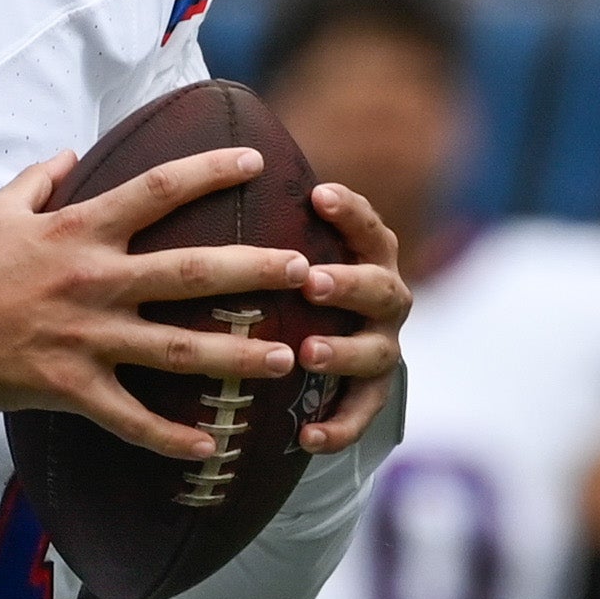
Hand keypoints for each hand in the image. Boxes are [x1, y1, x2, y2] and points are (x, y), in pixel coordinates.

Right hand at [0, 145, 318, 457]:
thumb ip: (40, 179)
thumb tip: (71, 151)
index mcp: (78, 231)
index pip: (158, 190)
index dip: (211, 172)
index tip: (258, 164)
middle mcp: (93, 281)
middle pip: (192, 273)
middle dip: (256, 269)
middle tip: (307, 268)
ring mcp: (85, 339)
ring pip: (179, 351)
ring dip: (238, 357)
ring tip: (287, 360)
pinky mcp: (69, 389)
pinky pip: (132, 419)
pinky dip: (172, 438)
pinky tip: (213, 447)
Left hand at [292, 181, 407, 455]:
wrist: (324, 344)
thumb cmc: (291, 279)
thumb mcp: (287, 247)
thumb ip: (270, 221)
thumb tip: (215, 161)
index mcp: (368, 256)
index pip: (368, 227)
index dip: (349, 211)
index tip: (318, 195)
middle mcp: (384, 299)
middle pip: (380, 289)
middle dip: (347, 284)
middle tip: (311, 281)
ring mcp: (381, 348)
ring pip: (376, 353)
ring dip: (343, 352)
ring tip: (308, 353)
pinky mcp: (369, 396)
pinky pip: (359, 416)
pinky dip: (336, 428)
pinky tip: (305, 437)